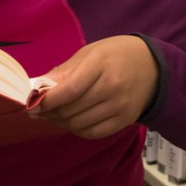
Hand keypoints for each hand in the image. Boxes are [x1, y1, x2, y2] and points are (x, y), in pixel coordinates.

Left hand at [30, 35, 157, 138]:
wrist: (154, 67)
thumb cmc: (116, 55)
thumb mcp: (90, 53)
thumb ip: (64, 72)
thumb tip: (38, 88)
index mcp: (100, 64)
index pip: (69, 90)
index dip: (47, 101)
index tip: (32, 105)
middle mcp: (112, 87)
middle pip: (71, 109)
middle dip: (49, 112)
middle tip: (38, 110)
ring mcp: (120, 106)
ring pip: (79, 123)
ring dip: (60, 122)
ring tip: (52, 115)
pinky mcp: (125, 120)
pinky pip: (93, 133)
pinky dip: (77, 129)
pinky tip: (70, 121)